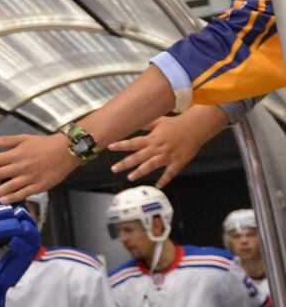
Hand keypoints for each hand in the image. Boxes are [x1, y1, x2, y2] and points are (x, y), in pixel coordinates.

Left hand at [0, 132, 75, 203]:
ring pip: (8, 187)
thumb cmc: (44, 144)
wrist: (68, 150)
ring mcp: (30, 177)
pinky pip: (23, 193)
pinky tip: (2, 202)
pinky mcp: (39, 186)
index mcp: (16, 154)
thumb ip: (5, 142)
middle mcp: (21, 166)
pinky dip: (12, 198)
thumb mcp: (24, 139)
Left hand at [108, 109, 224, 186]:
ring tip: (130, 177)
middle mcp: (158, 148)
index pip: (134, 142)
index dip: (122, 145)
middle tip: (114, 169)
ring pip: (151, 165)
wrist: (196, 126)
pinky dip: (165, 179)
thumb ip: (146, 124)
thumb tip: (134, 122)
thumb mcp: (160, 121)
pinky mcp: (178, 161)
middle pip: (139, 156)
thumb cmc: (177, 124)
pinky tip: (158, 185)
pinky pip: (170, 172)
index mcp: (152, 139)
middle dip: (125, 163)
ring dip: (140, 172)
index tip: (110, 147)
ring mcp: (167, 155)